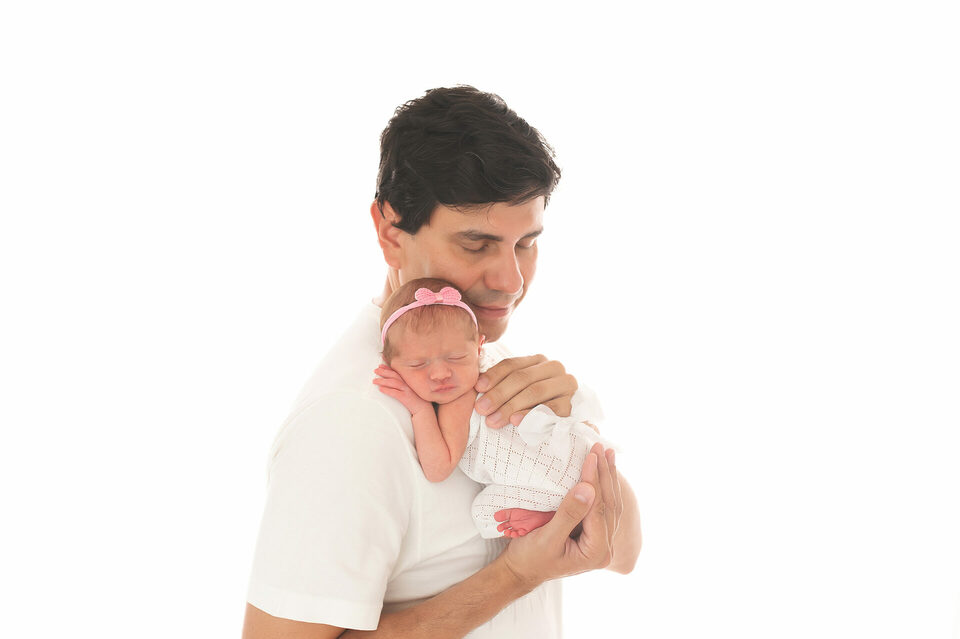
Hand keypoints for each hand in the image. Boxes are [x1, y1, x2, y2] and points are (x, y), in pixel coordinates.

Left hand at [373, 365, 432, 415]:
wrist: (424, 410)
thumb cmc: (417, 400)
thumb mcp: (411, 389)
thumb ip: (404, 384)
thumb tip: (395, 381)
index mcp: (409, 380)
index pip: (397, 371)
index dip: (389, 367)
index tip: (381, 363)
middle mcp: (408, 383)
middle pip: (394, 375)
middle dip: (384, 371)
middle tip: (375, 370)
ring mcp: (407, 390)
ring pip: (393, 383)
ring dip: (383, 381)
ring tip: (374, 381)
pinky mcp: (406, 398)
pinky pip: (395, 393)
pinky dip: (387, 390)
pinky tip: (381, 389)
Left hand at [474, 354, 576, 427]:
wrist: (558, 422)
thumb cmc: (528, 404)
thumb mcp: (515, 390)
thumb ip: (500, 383)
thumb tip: (477, 386)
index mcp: (537, 360)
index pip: (512, 364)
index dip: (493, 375)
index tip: (477, 388)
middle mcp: (554, 367)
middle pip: (522, 378)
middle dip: (499, 394)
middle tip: (481, 409)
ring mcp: (565, 385)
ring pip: (535, 391)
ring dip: (511, 406)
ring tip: (493, 420)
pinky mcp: (571, 404)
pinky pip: (550, 410)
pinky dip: (532, 415)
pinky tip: (516, 421)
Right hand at [499, 443, 623, 586]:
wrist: (521, 571)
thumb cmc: (530, 558)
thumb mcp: (547, 537)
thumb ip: (569, 514)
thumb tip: (588, 488)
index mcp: (596, 551)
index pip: (599, 509)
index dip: (595, 480)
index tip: (591, 455)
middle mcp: (603, 548)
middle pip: (610, 505)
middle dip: (606, 474)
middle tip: (601, 447)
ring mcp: (600, 541)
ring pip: (609, 504)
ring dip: (608, 478)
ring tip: (608, 454)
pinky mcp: (592, 534)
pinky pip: (601, 507)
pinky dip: (602, 486)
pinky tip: (602, 471)